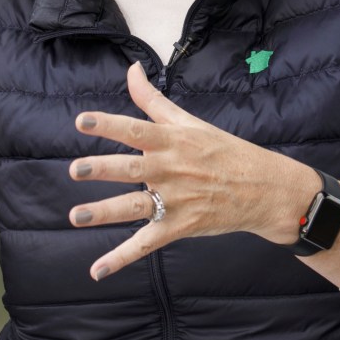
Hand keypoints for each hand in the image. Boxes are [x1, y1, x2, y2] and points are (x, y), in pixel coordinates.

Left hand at [68, 63, 313, 279]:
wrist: (264, 189)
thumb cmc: (224, 151)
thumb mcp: (190, 121)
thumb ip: (153, 100)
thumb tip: (131, 70)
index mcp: (172, 141)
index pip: (135, 129)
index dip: (108, 125)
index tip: (81, 121)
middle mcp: (170, 169)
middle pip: (131, 168)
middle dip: (102, 169)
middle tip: (75, 170)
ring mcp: (174, 200)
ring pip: (133, 207)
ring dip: (104, 212)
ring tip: (76, 216)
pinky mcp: (179, 226)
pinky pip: (145, 244)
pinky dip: (121, 258)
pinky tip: (97, 270)